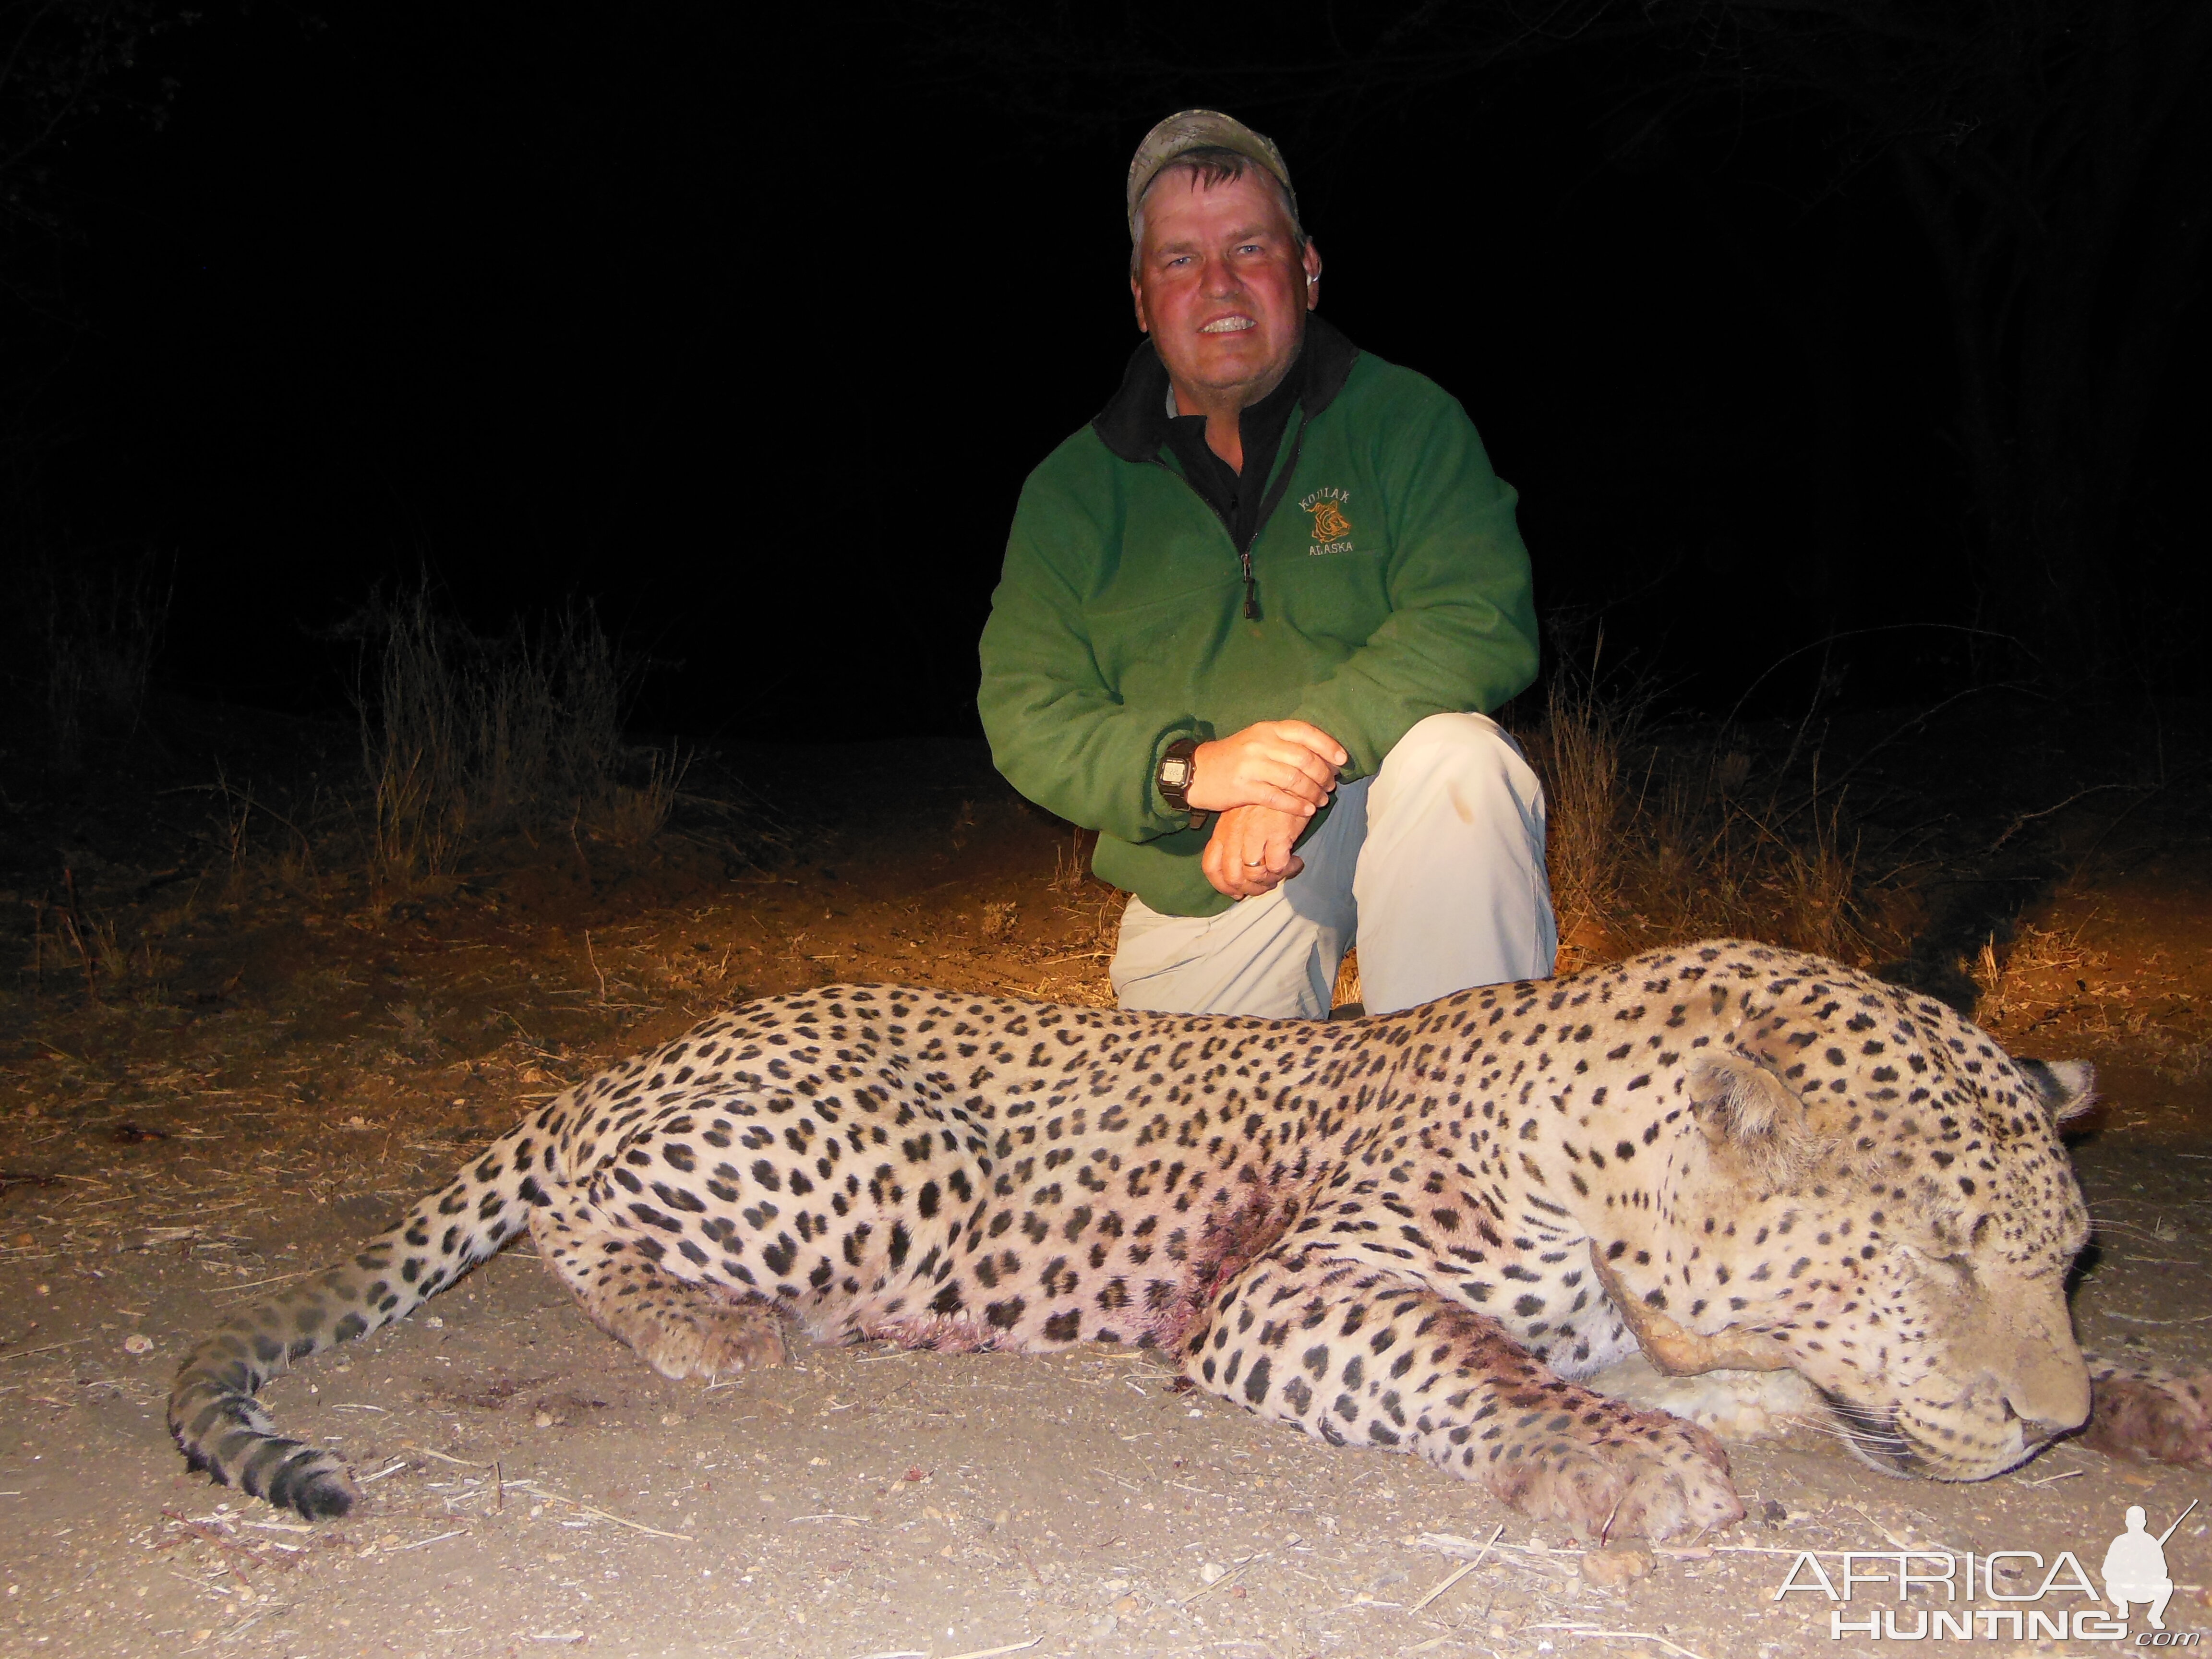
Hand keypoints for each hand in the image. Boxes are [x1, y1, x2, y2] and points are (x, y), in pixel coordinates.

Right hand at [1186, 720, 1345, 814]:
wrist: (1197, 772)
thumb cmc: (1233, 758)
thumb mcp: (1256, 741)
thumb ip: (1284, 744)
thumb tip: (1320, 755)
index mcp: (1267, 730)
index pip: (1305, 732)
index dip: (1328, 745)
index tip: (1342, 759)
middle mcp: (1260, 744)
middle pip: (1304, 758)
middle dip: (1323, 774)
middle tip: (1331, 786)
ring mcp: (1251, 766)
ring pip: (1294, 780)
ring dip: (1313, 792)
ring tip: (1321, 801)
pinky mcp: (1244, 788)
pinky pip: (1278, 798)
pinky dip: (1296, 806)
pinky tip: (1306, 811)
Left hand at [1203, 805, 1308, 898]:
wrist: (1290, 775)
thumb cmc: (1267, 798)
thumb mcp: (1242, 816)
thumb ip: (1238, 841)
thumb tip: (1241, 874)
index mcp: (1223, 830)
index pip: (1211, 867)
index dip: (1222, 886)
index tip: (1237, 892)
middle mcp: (1235, 834)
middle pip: (1232, 877)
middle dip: (1250, 889)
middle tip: (1266, 884)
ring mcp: (1255, 833)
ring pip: (1254, 875)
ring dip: (1269, 882)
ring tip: (1281, 873)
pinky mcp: (1277, 833)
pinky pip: (1277, 867)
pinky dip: (1286, 871)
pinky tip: (1294, 862)